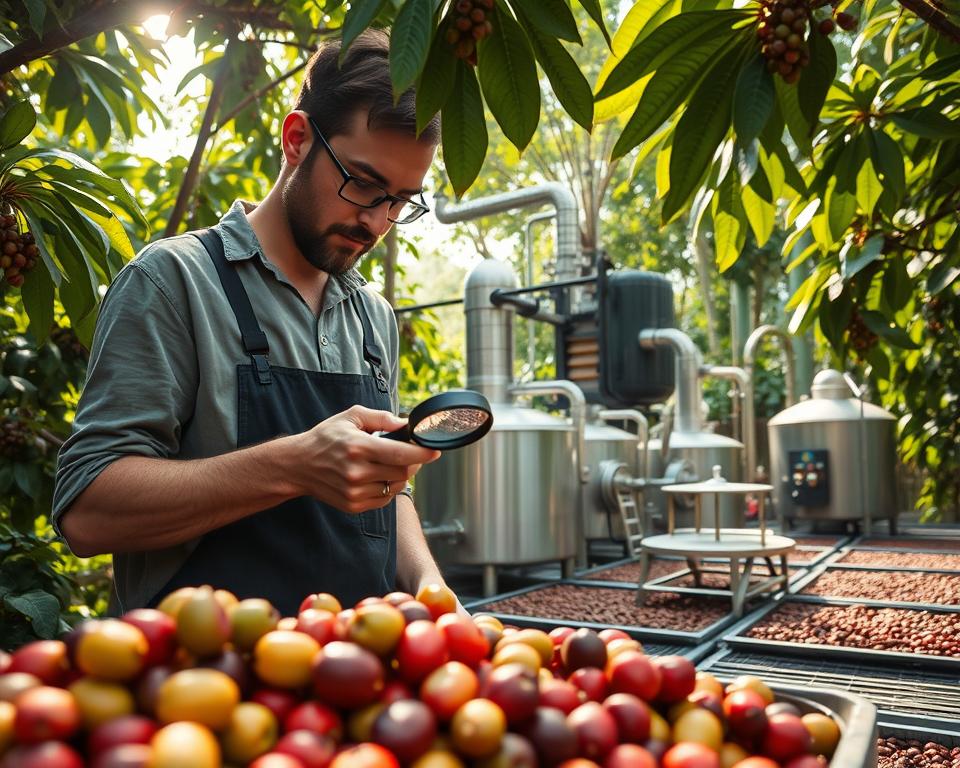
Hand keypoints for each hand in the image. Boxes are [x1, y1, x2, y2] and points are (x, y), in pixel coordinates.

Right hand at [289, 405, 439, 512]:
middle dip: (413, 462)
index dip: (422, 453)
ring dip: (401, 475)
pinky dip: (388, 487)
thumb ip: (381, 418)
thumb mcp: (351, 417)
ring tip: (391, 462)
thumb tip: (405, 424)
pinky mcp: (353, 505)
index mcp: (358, 447)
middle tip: (411, 452)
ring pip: (395, 487)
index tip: (435, 451)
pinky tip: (379, 476)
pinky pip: (384, 499)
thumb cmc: (326, 438)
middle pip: (402, 471)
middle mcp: (357, 472)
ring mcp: (354, 492)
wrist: (298, 465)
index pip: (400, 454)